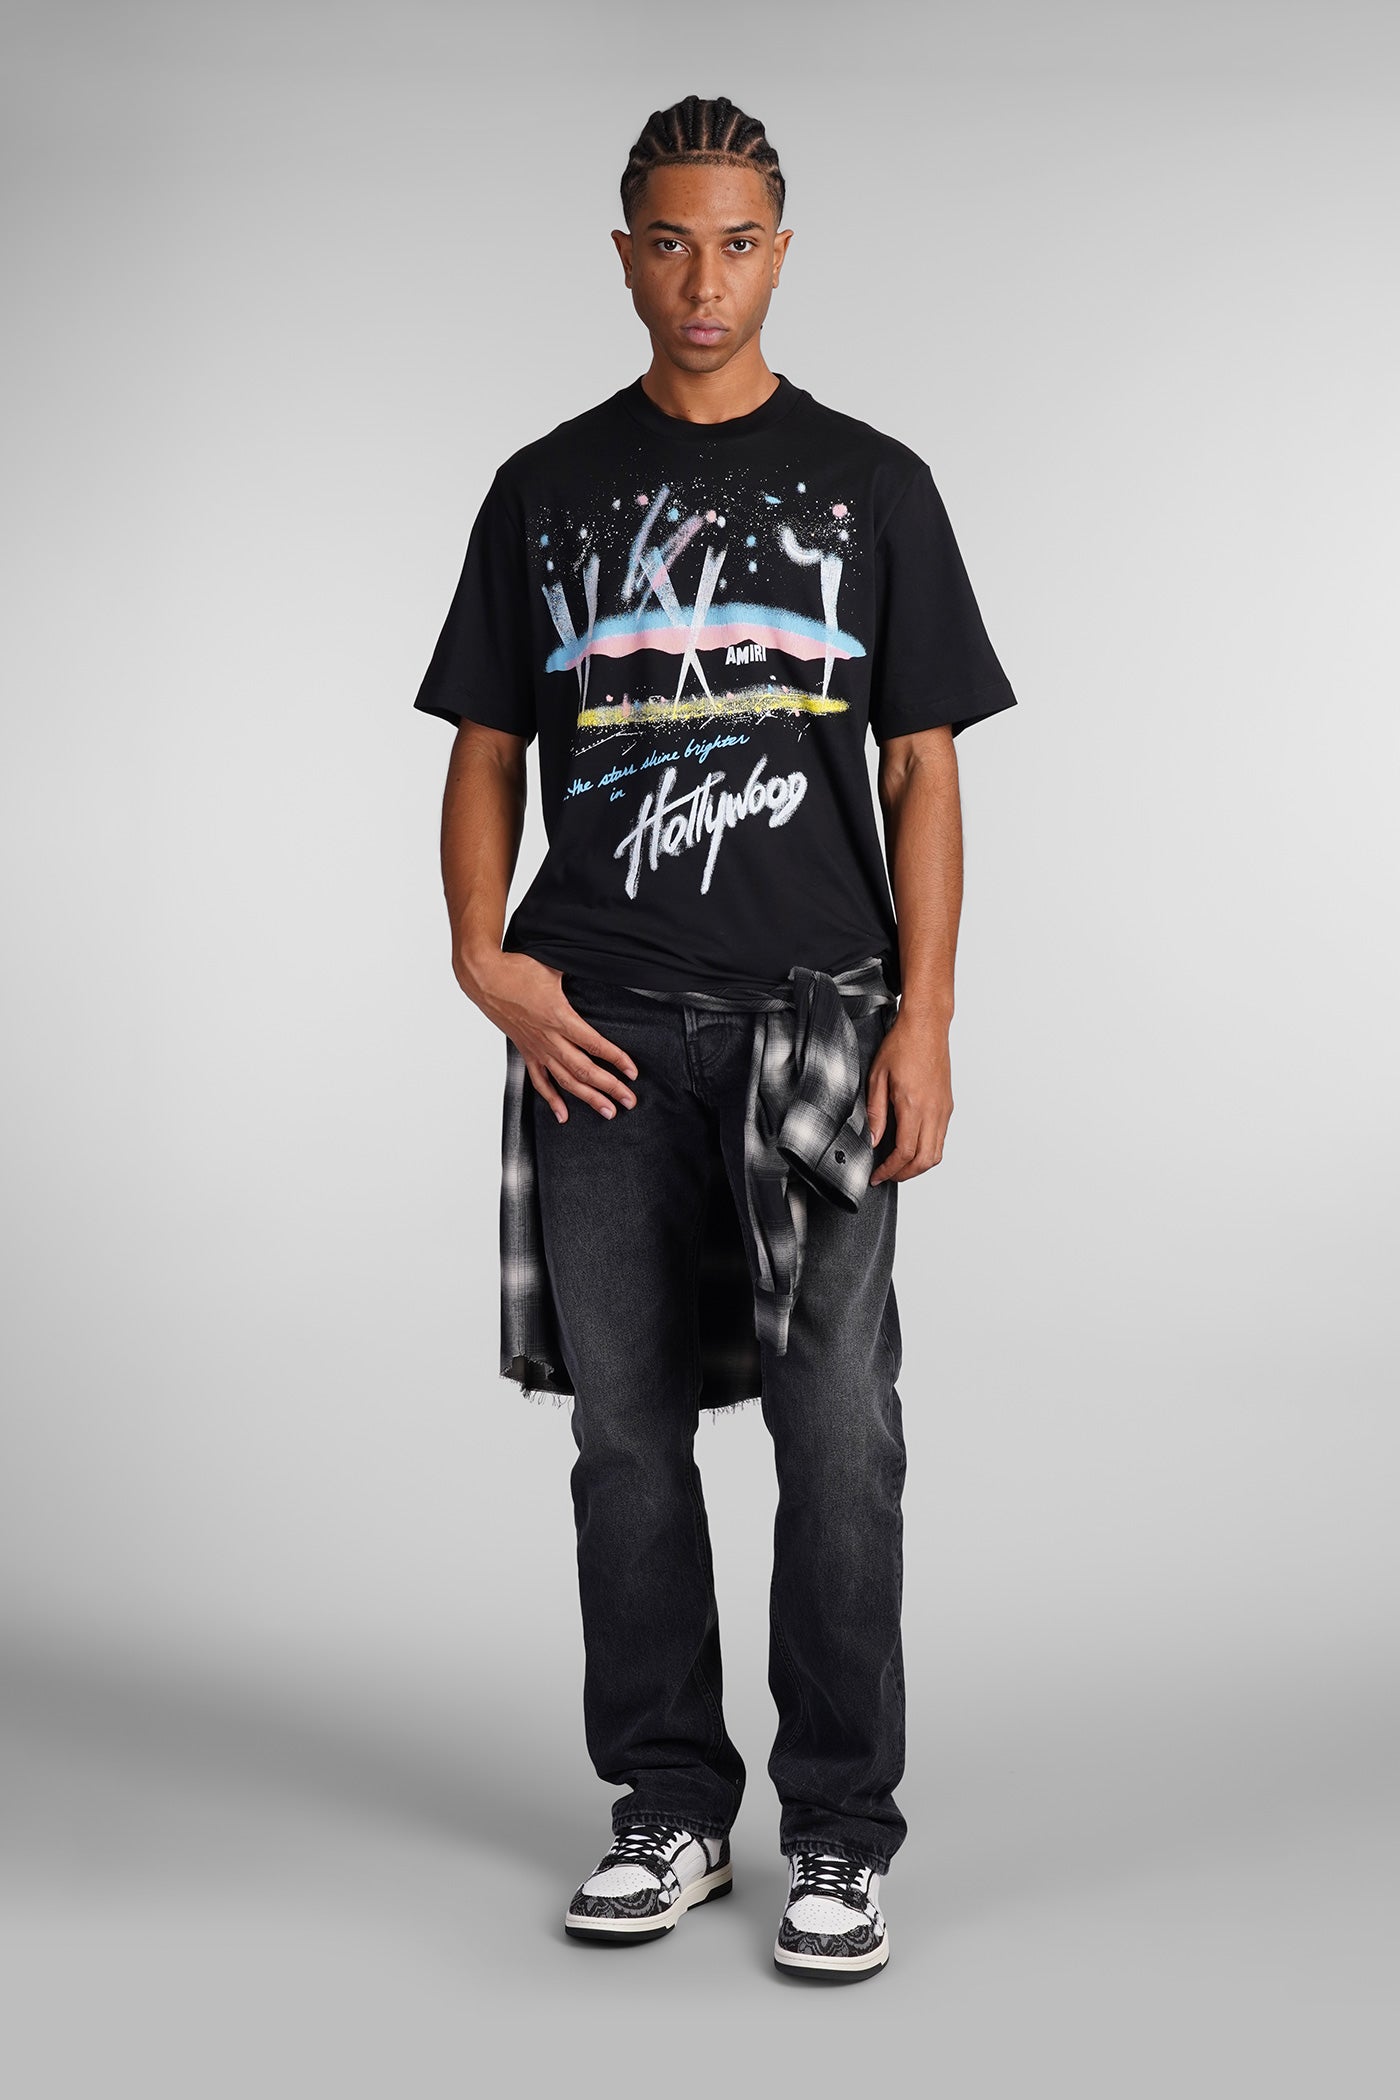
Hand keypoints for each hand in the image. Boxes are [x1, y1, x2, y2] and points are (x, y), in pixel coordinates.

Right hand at [458, 950, 637, 1122]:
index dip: (616, 1060)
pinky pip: (539, 1081)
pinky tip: (563, 1115)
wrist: (484, 978)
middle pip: (585, 1070)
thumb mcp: (555, 966)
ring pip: (566, 1081)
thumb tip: (603, 965)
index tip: (632, 1072)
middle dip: (610, 1088)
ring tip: (608, 1112)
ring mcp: (537, 1048)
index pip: (595, 1045)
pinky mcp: (526, 1051)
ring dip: (588, 1098)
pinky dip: (552, 1100)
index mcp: (560, 1017)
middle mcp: (549, 1038)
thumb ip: (580, 971)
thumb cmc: (518, 969)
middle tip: (629, 1101)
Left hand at [867, 1008, 952, 1184]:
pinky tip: (911, 1145)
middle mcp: (933, 1111)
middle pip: (925, 1160)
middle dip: (905, 1174)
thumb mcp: (877, 1078)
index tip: (877, 1175)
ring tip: (899, 1165)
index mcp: (913, 1106)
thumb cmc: (902, 1045)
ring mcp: (944, 1109)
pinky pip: (941, 1137)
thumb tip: (872, 1140)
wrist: (926, 1027)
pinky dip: (927, 1150)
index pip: (904, 1152)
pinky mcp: (948, 1105)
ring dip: (919, 1165)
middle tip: (887, 1176)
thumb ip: (875, 1112)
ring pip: (937, 1152)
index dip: (890, 1170)